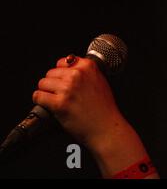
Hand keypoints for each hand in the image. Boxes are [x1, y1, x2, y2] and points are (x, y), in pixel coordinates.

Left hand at [33, 56, 156, 177]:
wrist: (106, 127)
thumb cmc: (104, 108)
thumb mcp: (100, 81)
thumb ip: (85, 73)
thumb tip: (68, 67)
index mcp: (88, 66)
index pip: (62, 62)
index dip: (61, 73)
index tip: (64, 82)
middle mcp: (77, 75)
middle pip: (50, 73)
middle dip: (53, 84)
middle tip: (61, 95)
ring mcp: (68, 88)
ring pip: (42, 84)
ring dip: (46, 93)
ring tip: (57, 101)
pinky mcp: (59, 103)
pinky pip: (38, 96)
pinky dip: (41, 102)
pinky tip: (50, 106)